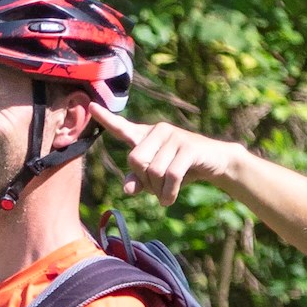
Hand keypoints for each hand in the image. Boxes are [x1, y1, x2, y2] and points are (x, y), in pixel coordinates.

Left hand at [88, 103, 243, 203]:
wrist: (215, 162)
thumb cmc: (181, 168)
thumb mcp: (157, 178)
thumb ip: (139, 181)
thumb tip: (127, 190)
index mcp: (146, 136)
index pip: (122, 128)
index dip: (106, 119)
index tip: (91, 106)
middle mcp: (158, 131)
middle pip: (135, 160)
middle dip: (144, 180)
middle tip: (155, 189)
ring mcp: (174, 136)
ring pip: (154, 170)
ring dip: (158, 190)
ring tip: (165, 194)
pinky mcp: (189, 146)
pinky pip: (171, 174)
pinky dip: (168, 192)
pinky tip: (169, 200)